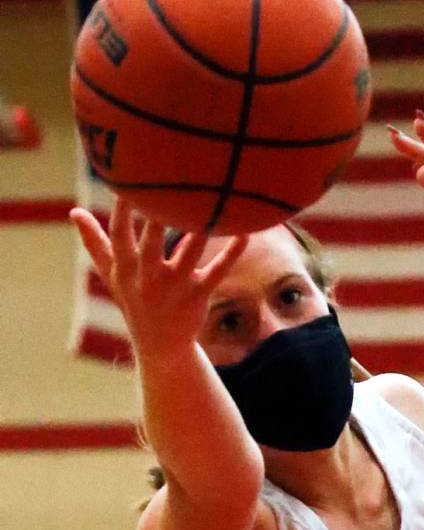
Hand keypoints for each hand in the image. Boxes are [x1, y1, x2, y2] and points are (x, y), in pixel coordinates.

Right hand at [70, 199, 246, 362]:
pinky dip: (231, 253)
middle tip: (168, 190)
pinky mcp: (199, 294)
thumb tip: (74, 211)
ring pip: (189, 253)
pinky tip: (244, 233)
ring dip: (200, 231)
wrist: (160, 346)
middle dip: (157, 219)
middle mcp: (149, 276)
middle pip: (152, 243)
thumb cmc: (135, 301)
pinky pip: (218, 270)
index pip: (120, 234)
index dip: (122, 209)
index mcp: (126, 268)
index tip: (128, 183)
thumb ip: (96, 244)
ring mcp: (176, 286)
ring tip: (213, 205)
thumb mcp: (113, 276)